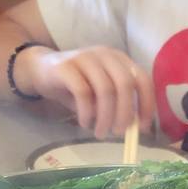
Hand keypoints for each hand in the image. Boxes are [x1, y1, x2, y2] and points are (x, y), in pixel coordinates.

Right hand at [20, 45, 154, 138]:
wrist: (41, 70)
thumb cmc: (76, 86)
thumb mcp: (100, 96)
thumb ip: (118, 106)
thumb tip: (135, 128)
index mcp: (119, 60)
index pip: (142, 79)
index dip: (146, 105)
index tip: (142, 128)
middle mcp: (105, 55)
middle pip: (125, 84)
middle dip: (125, 113)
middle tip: (119, 133)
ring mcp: (85, 58)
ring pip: (105, 89)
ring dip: (105, 117)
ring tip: (100, 133)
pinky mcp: (66, 67)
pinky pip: (83, 92)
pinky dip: (87, 112)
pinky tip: (84, 123)